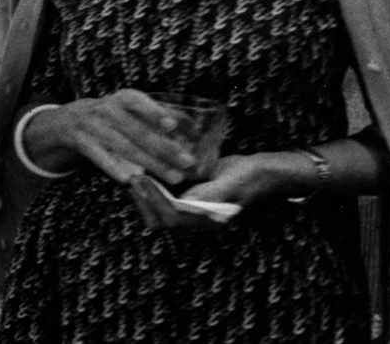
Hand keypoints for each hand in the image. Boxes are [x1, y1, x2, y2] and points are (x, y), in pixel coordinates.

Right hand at [31, 89, 200, 186]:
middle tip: (187, 162)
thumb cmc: (110, 115)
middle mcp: (106, 109)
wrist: (67, 120)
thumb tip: (190, 123)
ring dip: (149, 162)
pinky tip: (129, 179)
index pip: (138, 103)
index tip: (172, 125)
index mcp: (122, 99)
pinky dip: (112, 167)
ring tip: (172, 176)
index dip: (155, 113)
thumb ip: (156, 114)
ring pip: (124, 147)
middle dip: (163, 147)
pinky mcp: (81, 142)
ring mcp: (92, 126)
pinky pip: (99, 156)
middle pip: (137, 130)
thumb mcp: (129, 108)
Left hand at [128, 154, 270, 229]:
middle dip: (142, 200)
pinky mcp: (185, 197)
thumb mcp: (233, 182)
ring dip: (143, 193)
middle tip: (132, 177)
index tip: (140, 180)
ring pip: (156, 209)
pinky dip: (151, 186)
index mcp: (206, 221)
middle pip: (159, 219)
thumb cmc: (248, 178)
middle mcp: (195, 219)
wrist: (257, 173)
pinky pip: (162, 197)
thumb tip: (189, 201)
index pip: (171, 219)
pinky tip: (144, 168)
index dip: (153, 201)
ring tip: (132, 171)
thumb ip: (213, 192)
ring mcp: (189, 209)